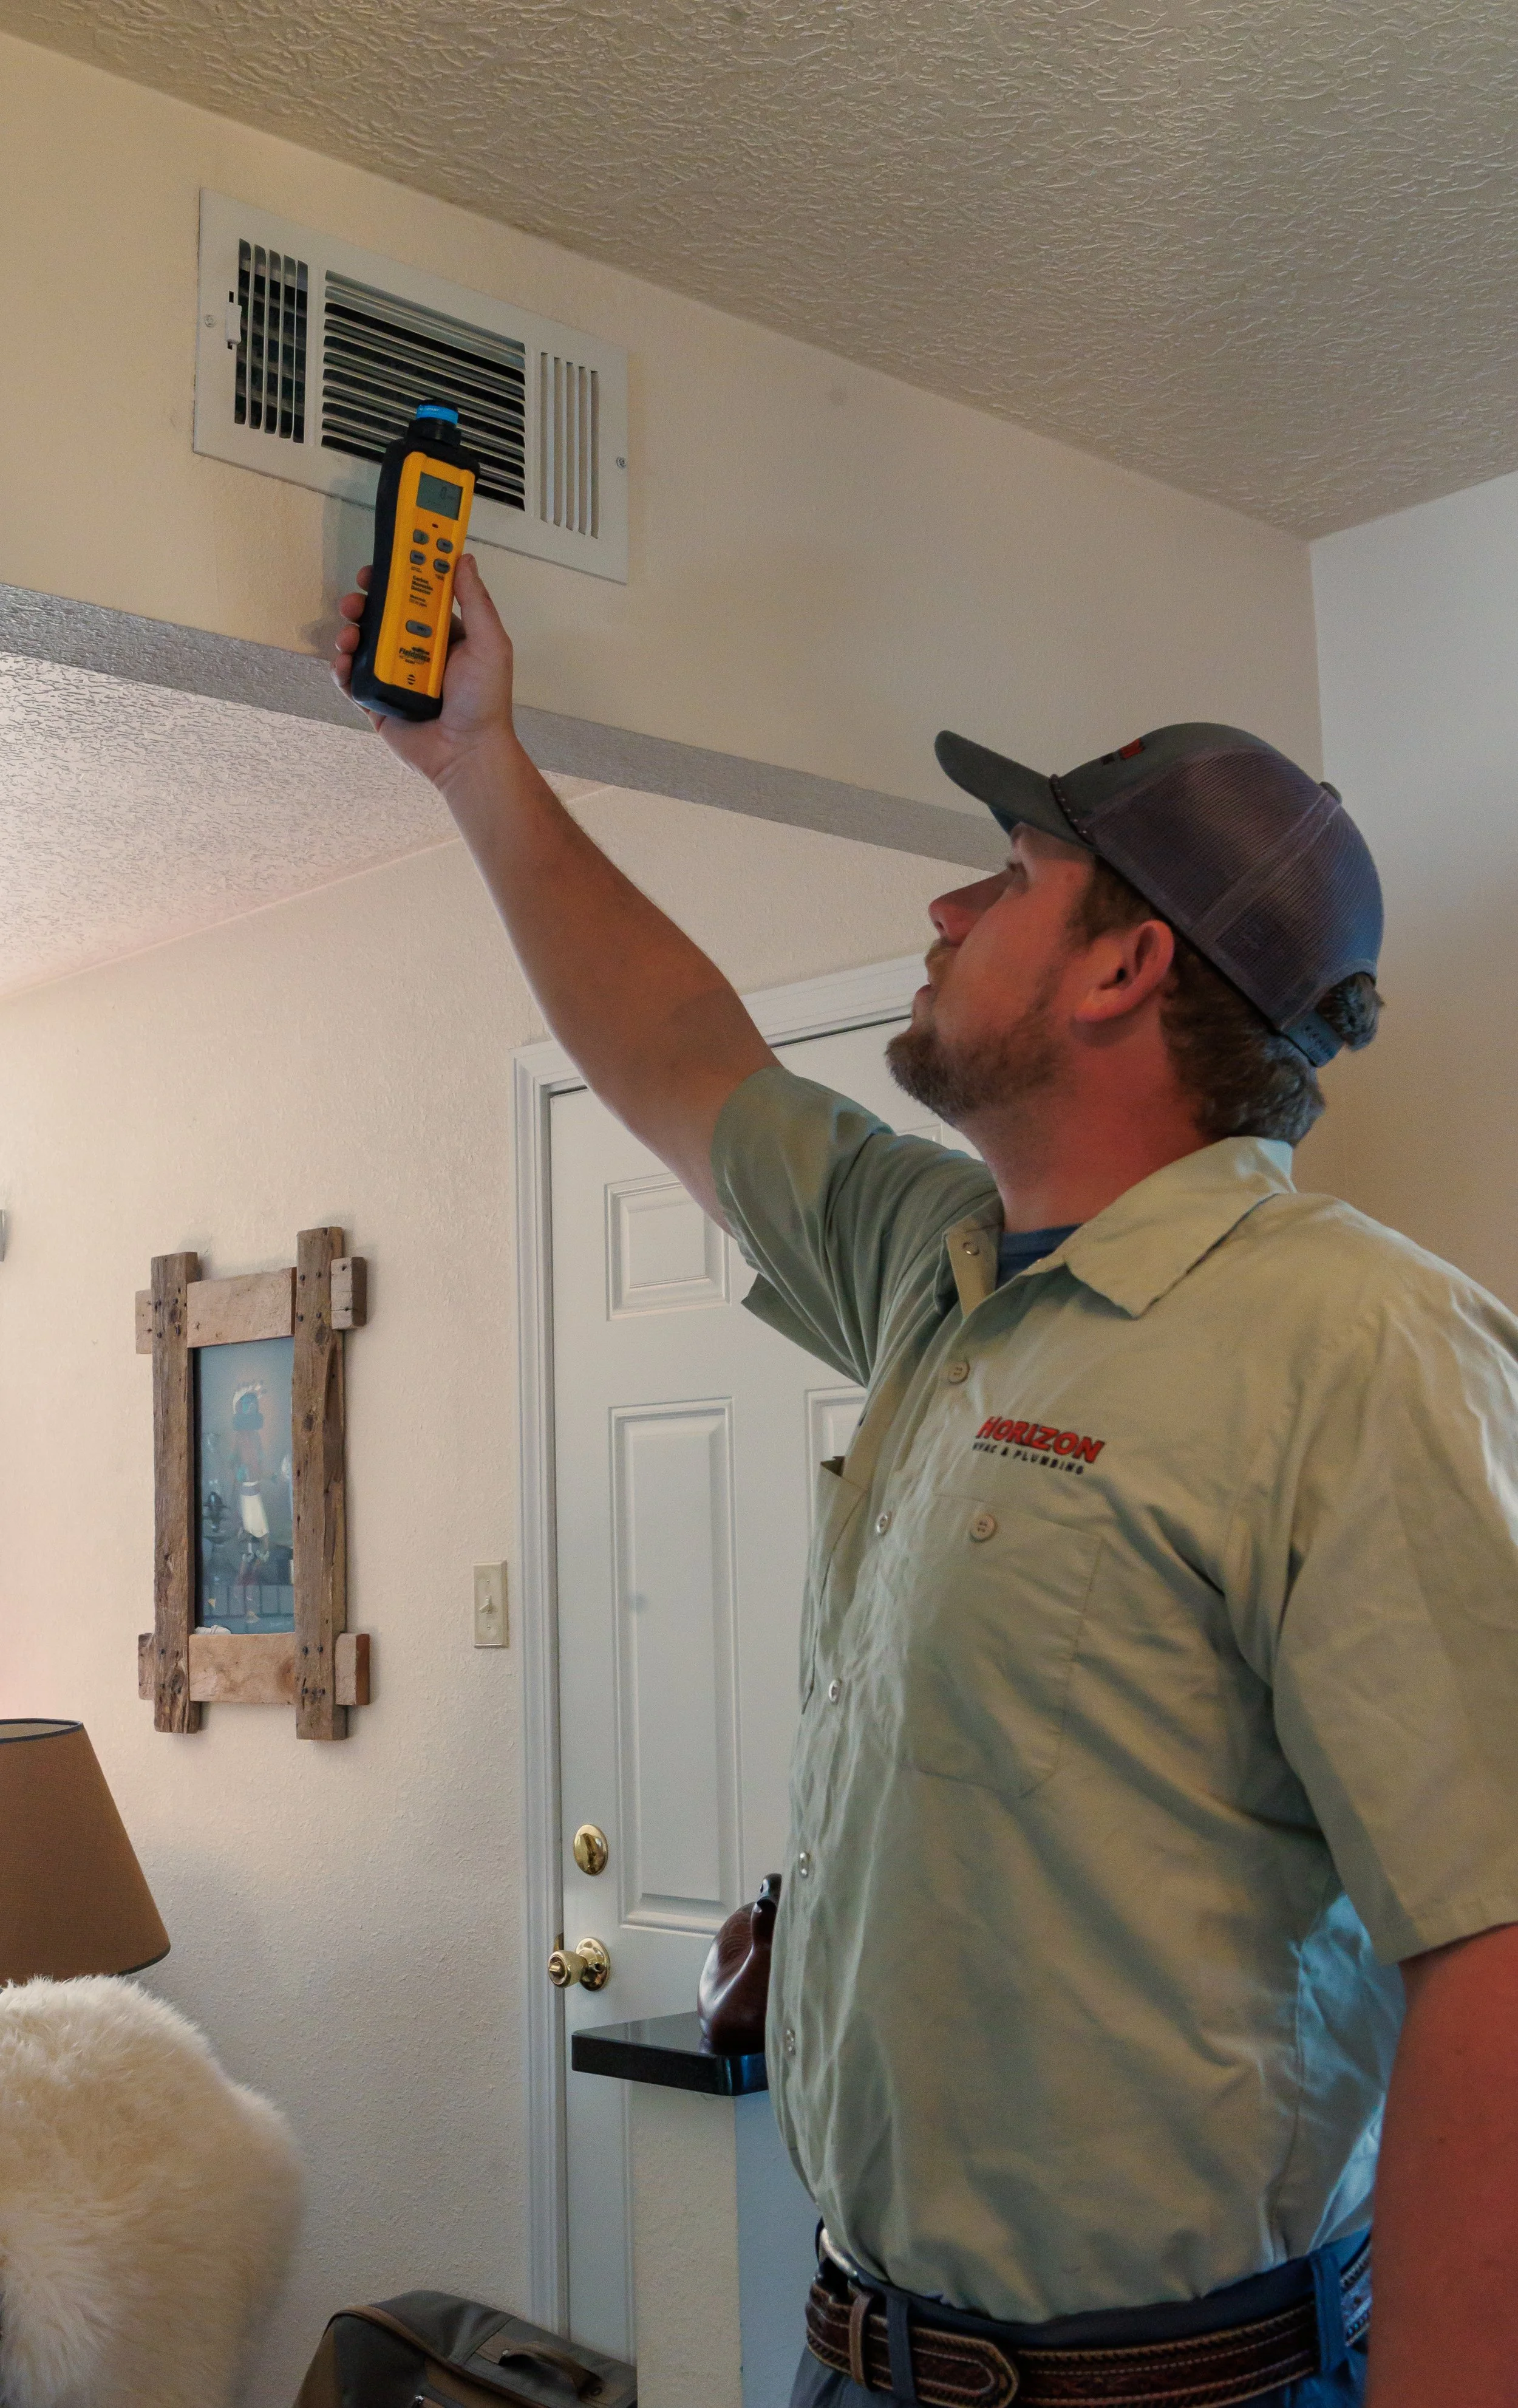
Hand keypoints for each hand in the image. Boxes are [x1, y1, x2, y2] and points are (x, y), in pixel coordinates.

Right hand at [330, 553, 517, 787]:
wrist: (467, 753)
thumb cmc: (483, 699)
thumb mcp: (490, 643)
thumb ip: (475, 600)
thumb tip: (462, 557)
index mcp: (444, 636)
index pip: (415, 598)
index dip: (397, 579)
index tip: (381, 564)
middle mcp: (416, 653)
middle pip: (382, 618)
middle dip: (365, 603)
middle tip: (355, 598)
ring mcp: (394, 677)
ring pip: (362, 645)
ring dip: (349, 632)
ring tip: (348, 634)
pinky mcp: (377, 702)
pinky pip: (351, 680)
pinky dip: (341, 668)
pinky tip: (342, 662)